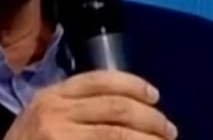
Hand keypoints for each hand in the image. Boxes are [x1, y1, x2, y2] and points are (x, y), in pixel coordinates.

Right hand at [3, 70, 176, 139]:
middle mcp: (55, 109)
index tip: (154, 95)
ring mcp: (60, 134)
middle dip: (149, 116)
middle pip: (114, 105)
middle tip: (168, 128)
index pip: (98, 79)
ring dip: (149, 138)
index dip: (131, 84)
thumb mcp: (43, 116)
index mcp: (52, 94)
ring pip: (117, 132)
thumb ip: (71, 106)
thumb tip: (121, 105)